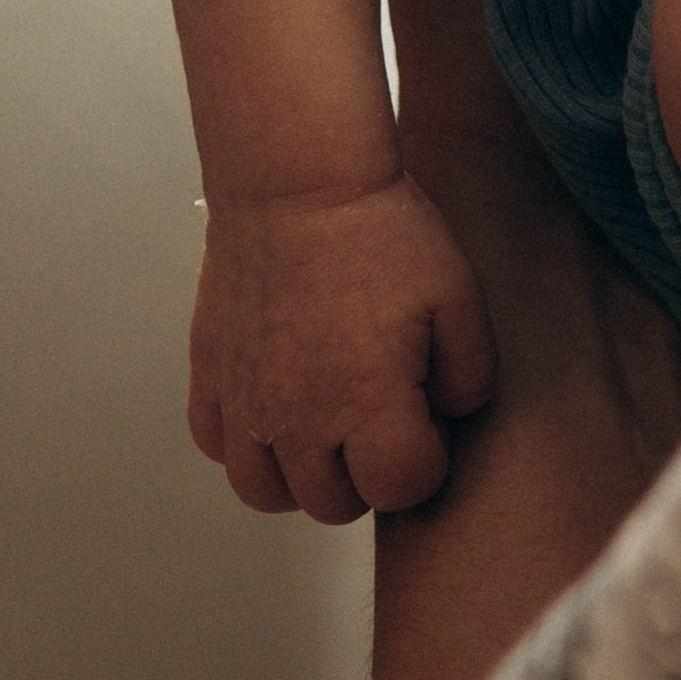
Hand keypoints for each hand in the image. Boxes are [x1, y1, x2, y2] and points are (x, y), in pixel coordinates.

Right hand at [186, 176, 496, 519]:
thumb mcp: (458, 296)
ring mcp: (245, 399)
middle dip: (368, 472)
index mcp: (365, 404)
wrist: (298, 176)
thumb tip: (451, 417)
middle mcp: (297, 418)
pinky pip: (216, 445)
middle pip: (334, 503)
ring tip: (330, 422)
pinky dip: (247, 441)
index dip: (426, 458)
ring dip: (303, 473)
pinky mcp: (209, 371)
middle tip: (382, 414)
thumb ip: (470, 376)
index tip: (427, 416)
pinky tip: (278, 401)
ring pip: (266, 492)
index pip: (400, 489)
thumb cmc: (381, 228)